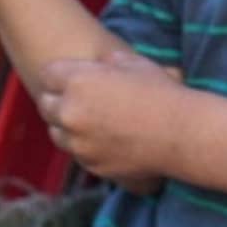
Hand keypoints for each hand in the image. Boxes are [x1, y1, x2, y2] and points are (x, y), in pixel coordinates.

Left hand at [38, 51, 187, 183]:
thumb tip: (102, 64)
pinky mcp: (89, 163)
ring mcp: (78, 142)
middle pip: (45, 104)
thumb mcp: (135, 64)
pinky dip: (84, 145)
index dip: (60, 74)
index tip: (71, 76)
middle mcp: (71, 112)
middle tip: (77, 98)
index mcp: (79, 81)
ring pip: (56, 132)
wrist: (182, 134)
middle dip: (58, 99)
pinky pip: (76, 152)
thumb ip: (109, 62)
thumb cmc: (162, 92)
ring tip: (90, 120)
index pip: (48, 74)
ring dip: (66, 125)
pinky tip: (106, 137)